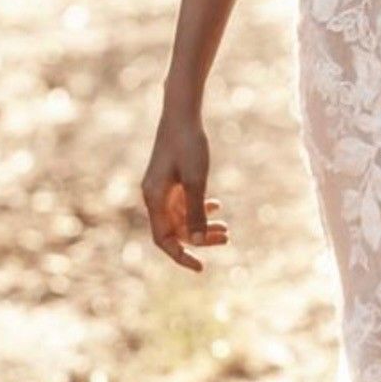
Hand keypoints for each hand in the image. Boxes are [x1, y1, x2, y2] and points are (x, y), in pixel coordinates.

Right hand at [141, 106, 229, 272]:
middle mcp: (154, 196)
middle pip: (175, 230)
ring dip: (202, 224)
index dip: (180, 256)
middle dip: (200, 239)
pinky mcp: (171, 179)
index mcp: (154, 199)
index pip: (163, 239)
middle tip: (226, 238)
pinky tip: (217, 206)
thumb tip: (198, 243)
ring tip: (226, 229)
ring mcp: (162, 188)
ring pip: (182, 217)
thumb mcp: (196, 180)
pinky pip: (184, 203)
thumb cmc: (188, 144)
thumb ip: (196, 212)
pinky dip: (200, 208)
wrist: (182, 113)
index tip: (201, 267)